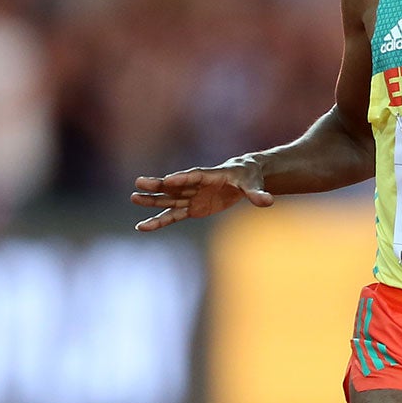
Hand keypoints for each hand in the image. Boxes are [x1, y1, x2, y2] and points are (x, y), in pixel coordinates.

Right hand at [130, 153, 271, 230]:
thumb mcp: (254, 185)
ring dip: (152, 202)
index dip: (182, 179)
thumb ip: (257, 194)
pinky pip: (173, 216)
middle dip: (158, 185)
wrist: (246, 177)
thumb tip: (267, 201)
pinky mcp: (192, 208)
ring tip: (134, 199)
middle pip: (175, 186)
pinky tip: (143, 227)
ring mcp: (192, 197)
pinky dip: (159, 221)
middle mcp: (196, 185)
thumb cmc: (250, 177)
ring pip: (169, 200)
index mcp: (210, 175)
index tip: (168, 181)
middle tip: (139, 184)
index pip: (194, 177)